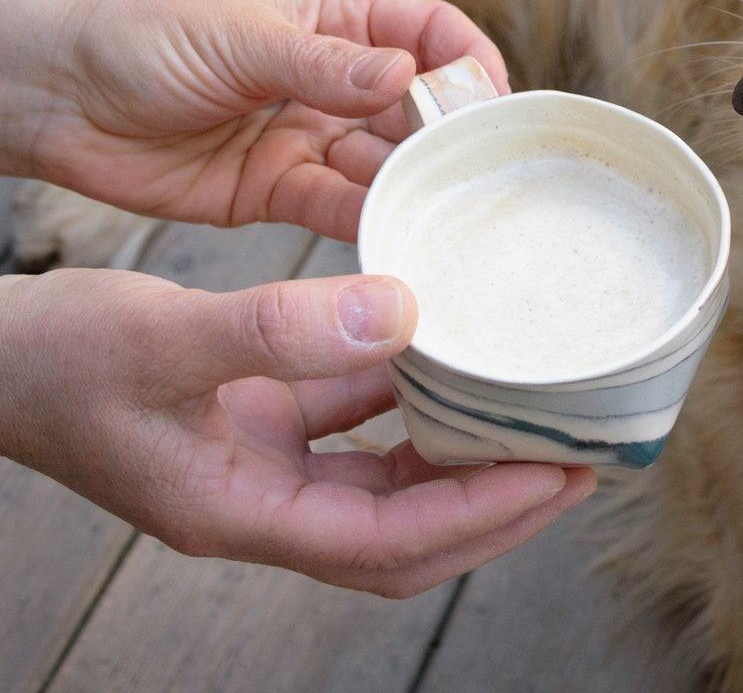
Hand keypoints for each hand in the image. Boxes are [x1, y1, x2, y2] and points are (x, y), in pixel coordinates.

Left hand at [0, 0, 509, 240]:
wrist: (56, 98)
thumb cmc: (141, 39)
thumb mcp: (240, 38)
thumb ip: (323, 64)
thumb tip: (406, 76)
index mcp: (334, 19)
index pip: (429, 33)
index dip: (468, 63)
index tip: (492, 104)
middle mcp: (334, 81)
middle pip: (417, 108)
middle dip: (449, 138)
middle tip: (479, 176)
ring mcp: (309, 137)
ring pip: (383, 165)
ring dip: (414, 188)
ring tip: (447, 217)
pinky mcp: (278, 191)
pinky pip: (337, 209)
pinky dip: (367, 224)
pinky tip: (396, 240)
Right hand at [0, 268, 594, 596]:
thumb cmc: (54, 359)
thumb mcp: (164, 338)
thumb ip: (279, 329)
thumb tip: (404, 312)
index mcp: (242, 513)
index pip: (391, 540)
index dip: (482, 512)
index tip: (560, 472)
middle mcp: (263, 505)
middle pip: (408, 535)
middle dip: (497, 506)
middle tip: (579, 457)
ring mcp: (262, 470)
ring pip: (387, 483)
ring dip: (460, 459)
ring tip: (533, 414)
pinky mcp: (258, 426)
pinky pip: (353, 427)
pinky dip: (405, 402)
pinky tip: (442, 355)